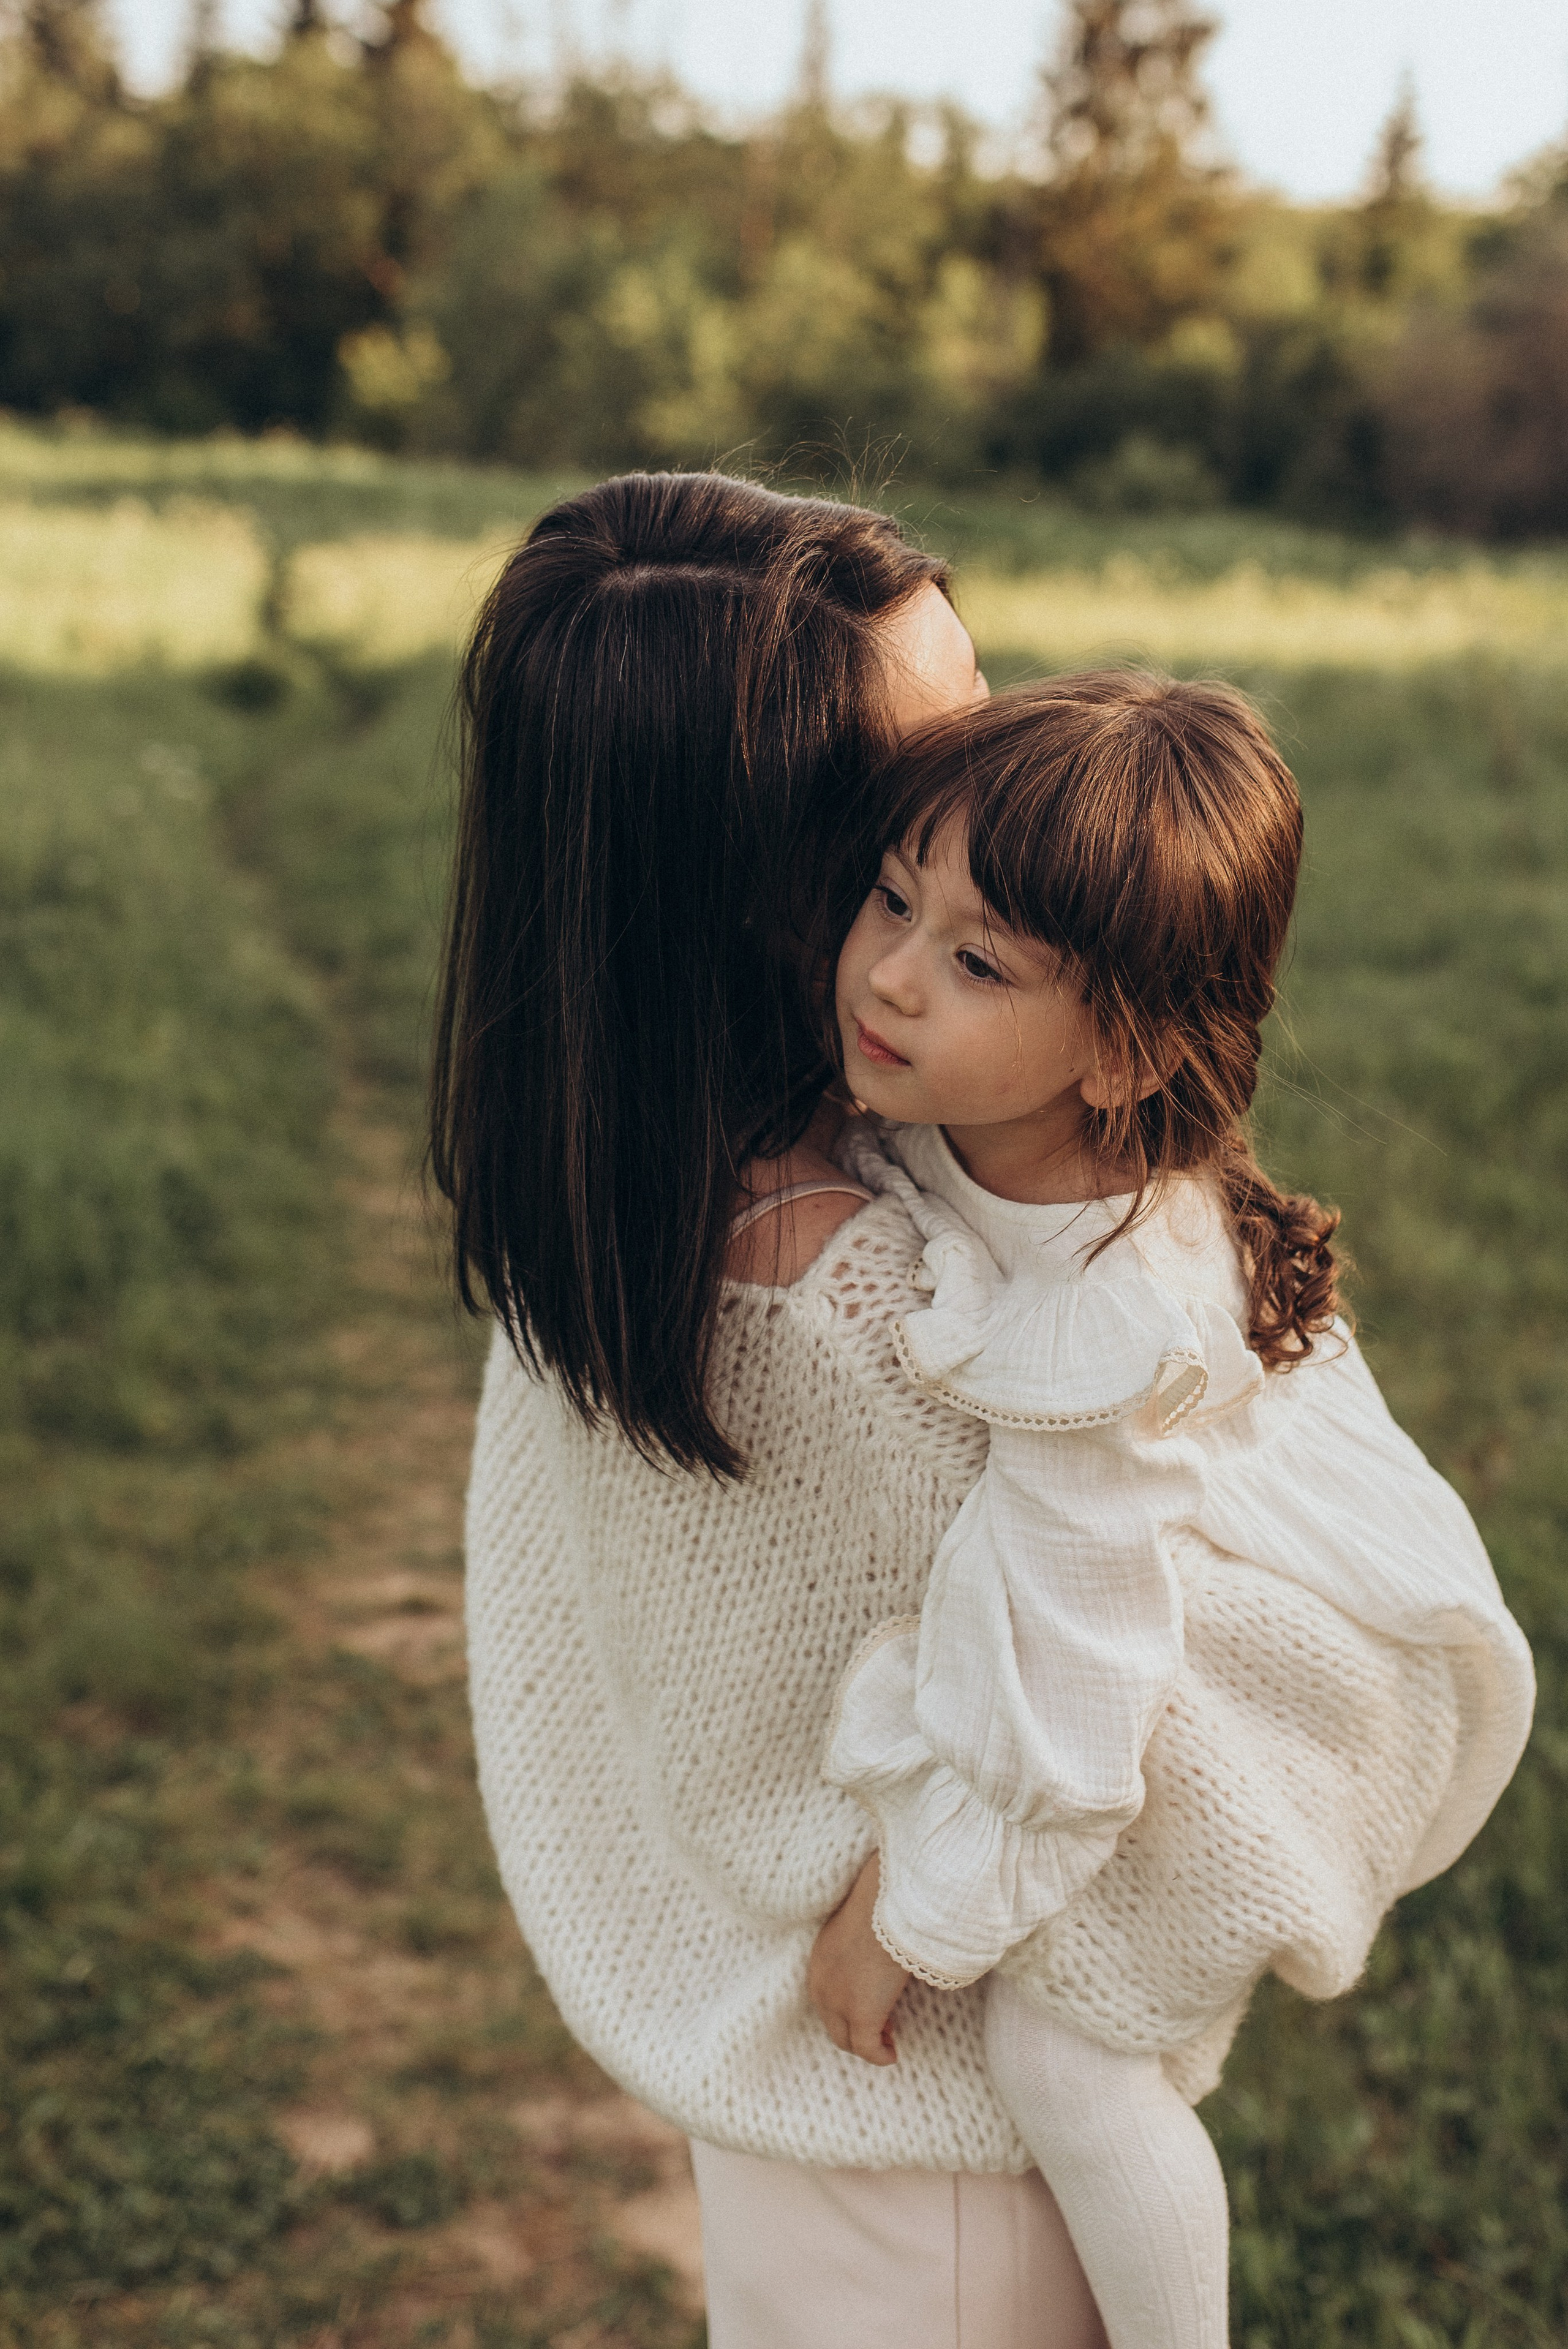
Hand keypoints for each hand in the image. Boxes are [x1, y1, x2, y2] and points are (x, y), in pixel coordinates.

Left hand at [808, 1852, 909, 2066]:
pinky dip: (879, 2056)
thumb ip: (862, 1943)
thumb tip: (880, 1944)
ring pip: (847, 2040)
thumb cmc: (880, 1905)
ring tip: (888, 2041)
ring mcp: (838, 2004)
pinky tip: (892, 2055)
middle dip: (856, 2030)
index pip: (827, 1999)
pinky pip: (867, 2050)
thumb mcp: (861, 1925)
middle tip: (883, 2028)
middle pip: (833, 2025)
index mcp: (819, 1961)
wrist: (884, 1906)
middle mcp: (821, 1986)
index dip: (848, 2010)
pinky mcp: (861, 2016)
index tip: (871, 2008)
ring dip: (868, 2042)